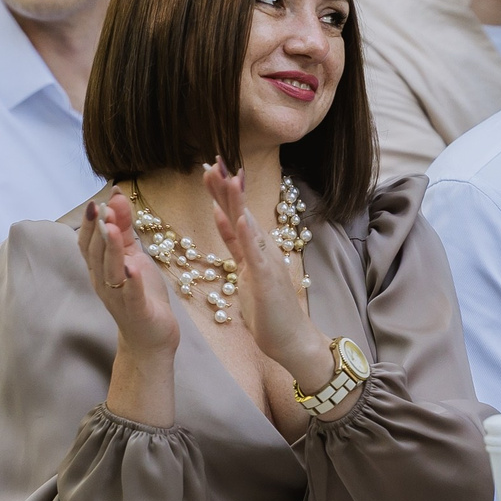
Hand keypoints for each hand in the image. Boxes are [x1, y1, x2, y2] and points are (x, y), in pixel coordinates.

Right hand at [81, 189, 178, 358]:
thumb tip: (116, 197)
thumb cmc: (141, 294)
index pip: (87, 244)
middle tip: (101, 209)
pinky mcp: (136, 311)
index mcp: (100, 268)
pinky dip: (131, 282)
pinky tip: (132, 268)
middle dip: (96, 231)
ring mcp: (118, 298)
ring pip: (110, 271)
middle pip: (94, 254)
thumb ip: (123, 229)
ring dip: (109, 250)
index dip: (88, 224)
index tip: (94, 202)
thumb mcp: (133, 256)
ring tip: (110, 229)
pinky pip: (131, 295)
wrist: (151, 337)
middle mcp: (103, 282)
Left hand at [203, 162, 332, 392]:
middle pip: (240, 212)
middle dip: (226, 187)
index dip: (221, 191)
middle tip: (213, 159)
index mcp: (254, 247)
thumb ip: (235, 241)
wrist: (291, 340)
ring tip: (227, 176)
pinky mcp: (267, 280)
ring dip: (238, 202)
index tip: (208, 166)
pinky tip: (241, 217)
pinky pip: (256, 254)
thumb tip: (221, 213)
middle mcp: (262, 249)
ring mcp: (266, 262)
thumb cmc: (268, 310)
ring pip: (249, 226)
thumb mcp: (246, 269)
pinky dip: (248, 235)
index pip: (234, 213)